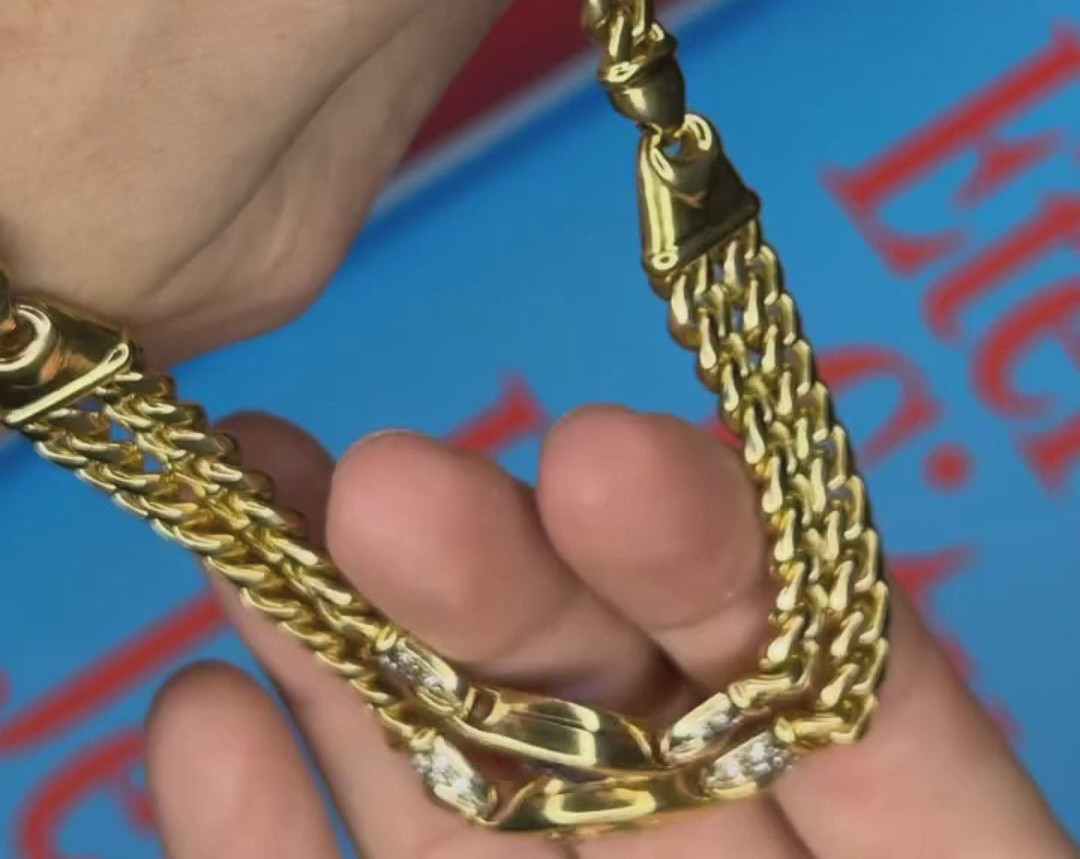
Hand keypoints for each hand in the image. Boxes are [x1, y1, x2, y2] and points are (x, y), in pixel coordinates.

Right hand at [145, 407, 1075, 856]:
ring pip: (457, 788)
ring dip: (345, 653)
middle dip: (500, 580)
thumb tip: (826, 600)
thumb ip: (945, 814)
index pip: (829, 660)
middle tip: (389, 479)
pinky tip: (201, 721)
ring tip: (254, 500)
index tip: (596, 455)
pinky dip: (263, 846)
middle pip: (612, 704)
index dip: (714, 543)